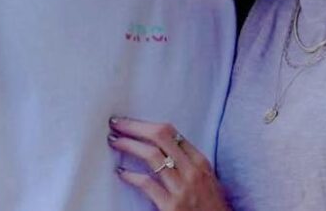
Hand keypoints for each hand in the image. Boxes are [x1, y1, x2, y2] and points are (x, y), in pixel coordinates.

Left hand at [109, 117, 229, 210]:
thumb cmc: (210, 208)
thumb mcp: (205, 180)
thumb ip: (187, 164)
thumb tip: (160, 149)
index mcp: (200, 161)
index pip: (171, 132)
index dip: (146, 124)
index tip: (129, 122)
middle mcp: (192, 170)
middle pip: (160, 136)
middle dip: (135, 127)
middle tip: (116, 123)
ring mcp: (182, 188)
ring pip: (152, 155)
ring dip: (129, 145)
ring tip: (115, 142)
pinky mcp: (172, 206)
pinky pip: (147, 184)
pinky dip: (131, 176)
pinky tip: (121, 173)